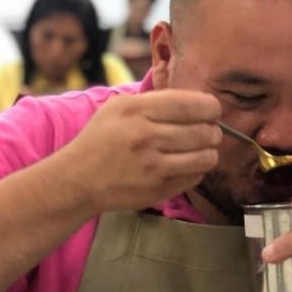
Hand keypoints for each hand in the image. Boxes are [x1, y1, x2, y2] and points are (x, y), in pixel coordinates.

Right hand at [63, 89, 222, 212]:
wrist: (78, 179)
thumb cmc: (102, 139)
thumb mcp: (119, 108)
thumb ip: (156, 101)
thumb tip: (198, 102)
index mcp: (137, 110)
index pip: (193, 105)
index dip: (212, 108)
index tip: (212, 111)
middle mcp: (146, 137)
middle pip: (204, 132)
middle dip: (214, 131)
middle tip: (210, 132)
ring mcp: (153, 166)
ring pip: (206, 157)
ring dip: (210, 152)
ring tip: (202, 150)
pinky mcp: (158, 189)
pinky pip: (195, 177)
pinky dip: (197, 170)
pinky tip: (186, 165)